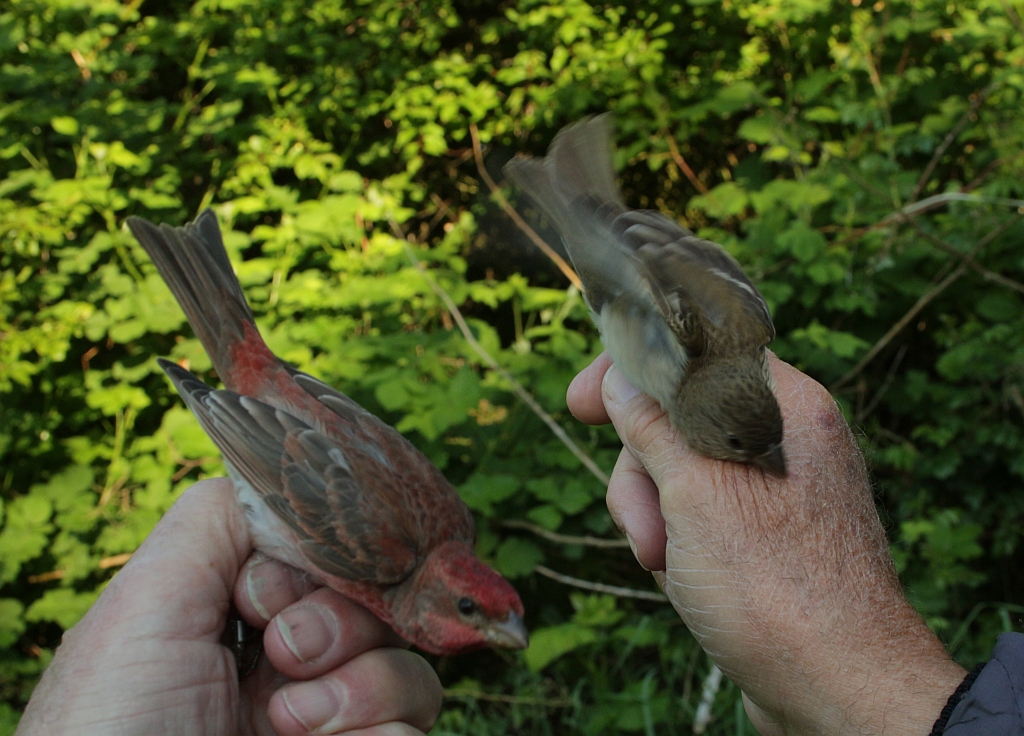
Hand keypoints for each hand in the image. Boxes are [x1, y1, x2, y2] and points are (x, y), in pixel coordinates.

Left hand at [16, 478, 441, 735]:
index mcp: (234, 617)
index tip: (266, 591)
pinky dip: (380, 724)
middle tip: (287, 649)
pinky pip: (414, 720)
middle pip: (373, 600)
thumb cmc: (114, 723)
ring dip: (363, 679)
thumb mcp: (143, 603)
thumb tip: (288, 484)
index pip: (319, 555)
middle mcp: (286, 664)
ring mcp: (327, 718)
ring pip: (406, 660)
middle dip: (337, 617)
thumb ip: (217, 519)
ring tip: (290, 719)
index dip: (315, 558)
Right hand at [568, 352, 964, 735]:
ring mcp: (778, 489)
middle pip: (676, 420)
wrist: (839, 690)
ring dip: (657, 519)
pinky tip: (691, 584)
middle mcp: (786, 438)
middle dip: (643, 475)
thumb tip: (620, 376)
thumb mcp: (696, 494)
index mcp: (784, 406)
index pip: (694, 354)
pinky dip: (682, 545)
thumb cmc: (777, 589)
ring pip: (680, 474)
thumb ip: (652, 425)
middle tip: (644, 528)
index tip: (582, 405)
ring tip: (670, 567)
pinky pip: (700, 516)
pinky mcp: (767, 535)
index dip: (630, 372)